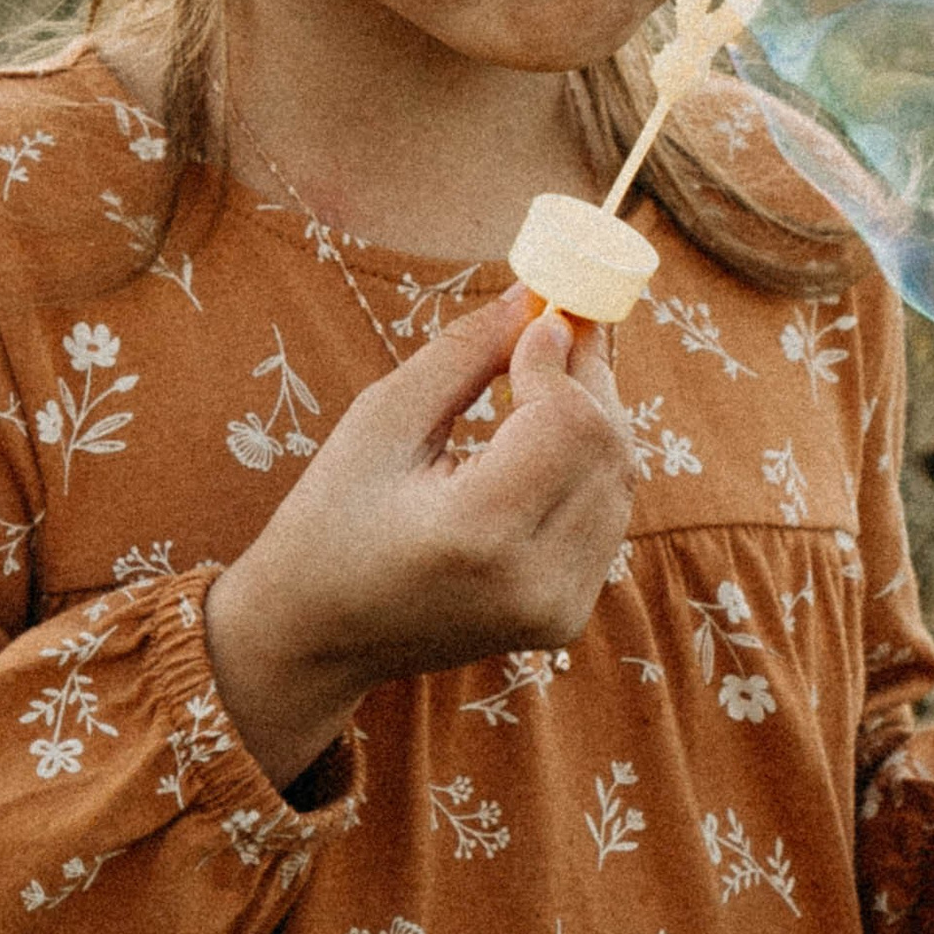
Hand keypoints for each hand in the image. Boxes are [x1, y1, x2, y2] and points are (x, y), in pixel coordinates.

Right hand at [205, 284, 633, 786]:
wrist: (313, 639)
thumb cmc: (329, 518)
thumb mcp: (380, 421)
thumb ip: (466, 353)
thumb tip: (536, 295)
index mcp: (475, 535)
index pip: (568, 423)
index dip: (561, 357)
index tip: (537, 314)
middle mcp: (532, 584)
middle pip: (609, 449)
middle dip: (590, 375)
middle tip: (557, 324)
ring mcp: (556, 611)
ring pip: (620, 481)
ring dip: (595, 417)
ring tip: (545, 374)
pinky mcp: (565, 620)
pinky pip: (606, 517)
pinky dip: (588, 466)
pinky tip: (544, 437)